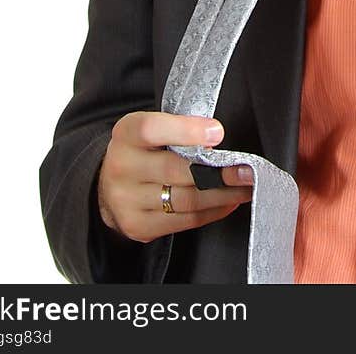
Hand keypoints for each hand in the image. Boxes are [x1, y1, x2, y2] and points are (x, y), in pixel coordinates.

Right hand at [97, 111, 253, 243]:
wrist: (108, 186)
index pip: (152, 129)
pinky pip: (184, 221)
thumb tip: (217, 137)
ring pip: (185, 199)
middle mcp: (122, 167)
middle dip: (217, 171)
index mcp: (126, 134)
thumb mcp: (151, 129)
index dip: (186, 130)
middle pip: (175, 170)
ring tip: (245, 187)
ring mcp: (127, 201)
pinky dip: (212, 212)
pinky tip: (227, 202)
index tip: (218, 133)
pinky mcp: (138, 226)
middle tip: (246, 168)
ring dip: (222, 194)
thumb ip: (178, 128)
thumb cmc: (143, 150)